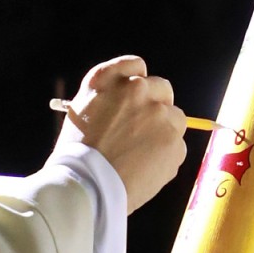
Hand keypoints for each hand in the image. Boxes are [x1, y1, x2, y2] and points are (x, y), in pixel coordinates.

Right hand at [55, 54, 186, 213]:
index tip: (134, 97)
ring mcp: (160, 115)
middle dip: (156, 105)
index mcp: (111, 80)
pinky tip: (144, 169)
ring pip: (175, 118)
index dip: (137, 82)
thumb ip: (107, 95)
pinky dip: (165, 157)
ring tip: (142, 153)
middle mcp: (137, 89)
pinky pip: (176, 146)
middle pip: (162, 89)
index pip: (136, 66)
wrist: (87, 186)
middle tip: (141, 129)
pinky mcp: (174, 142)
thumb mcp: (80, 110)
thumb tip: (130, 101)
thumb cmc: (76, 153)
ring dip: (164, 130)